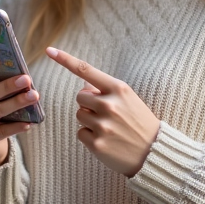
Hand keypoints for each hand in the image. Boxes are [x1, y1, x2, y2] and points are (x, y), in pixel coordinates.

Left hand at [45, 47, 158, 177]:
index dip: (66, 60)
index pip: (87, 70)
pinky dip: (89, 136)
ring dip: (89, 120)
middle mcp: (110, 105)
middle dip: (88, 103)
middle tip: (105, 113)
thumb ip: (106, 90)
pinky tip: (106, 140)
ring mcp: (103, 125)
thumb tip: (83, 85)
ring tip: (109, 127)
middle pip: (80, 97)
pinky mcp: (97, 144)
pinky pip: (80, 133)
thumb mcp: (129, 99)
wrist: (154, 152)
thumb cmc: (139, 122)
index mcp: (119, 89)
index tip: (49, 51)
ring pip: (79, 115)